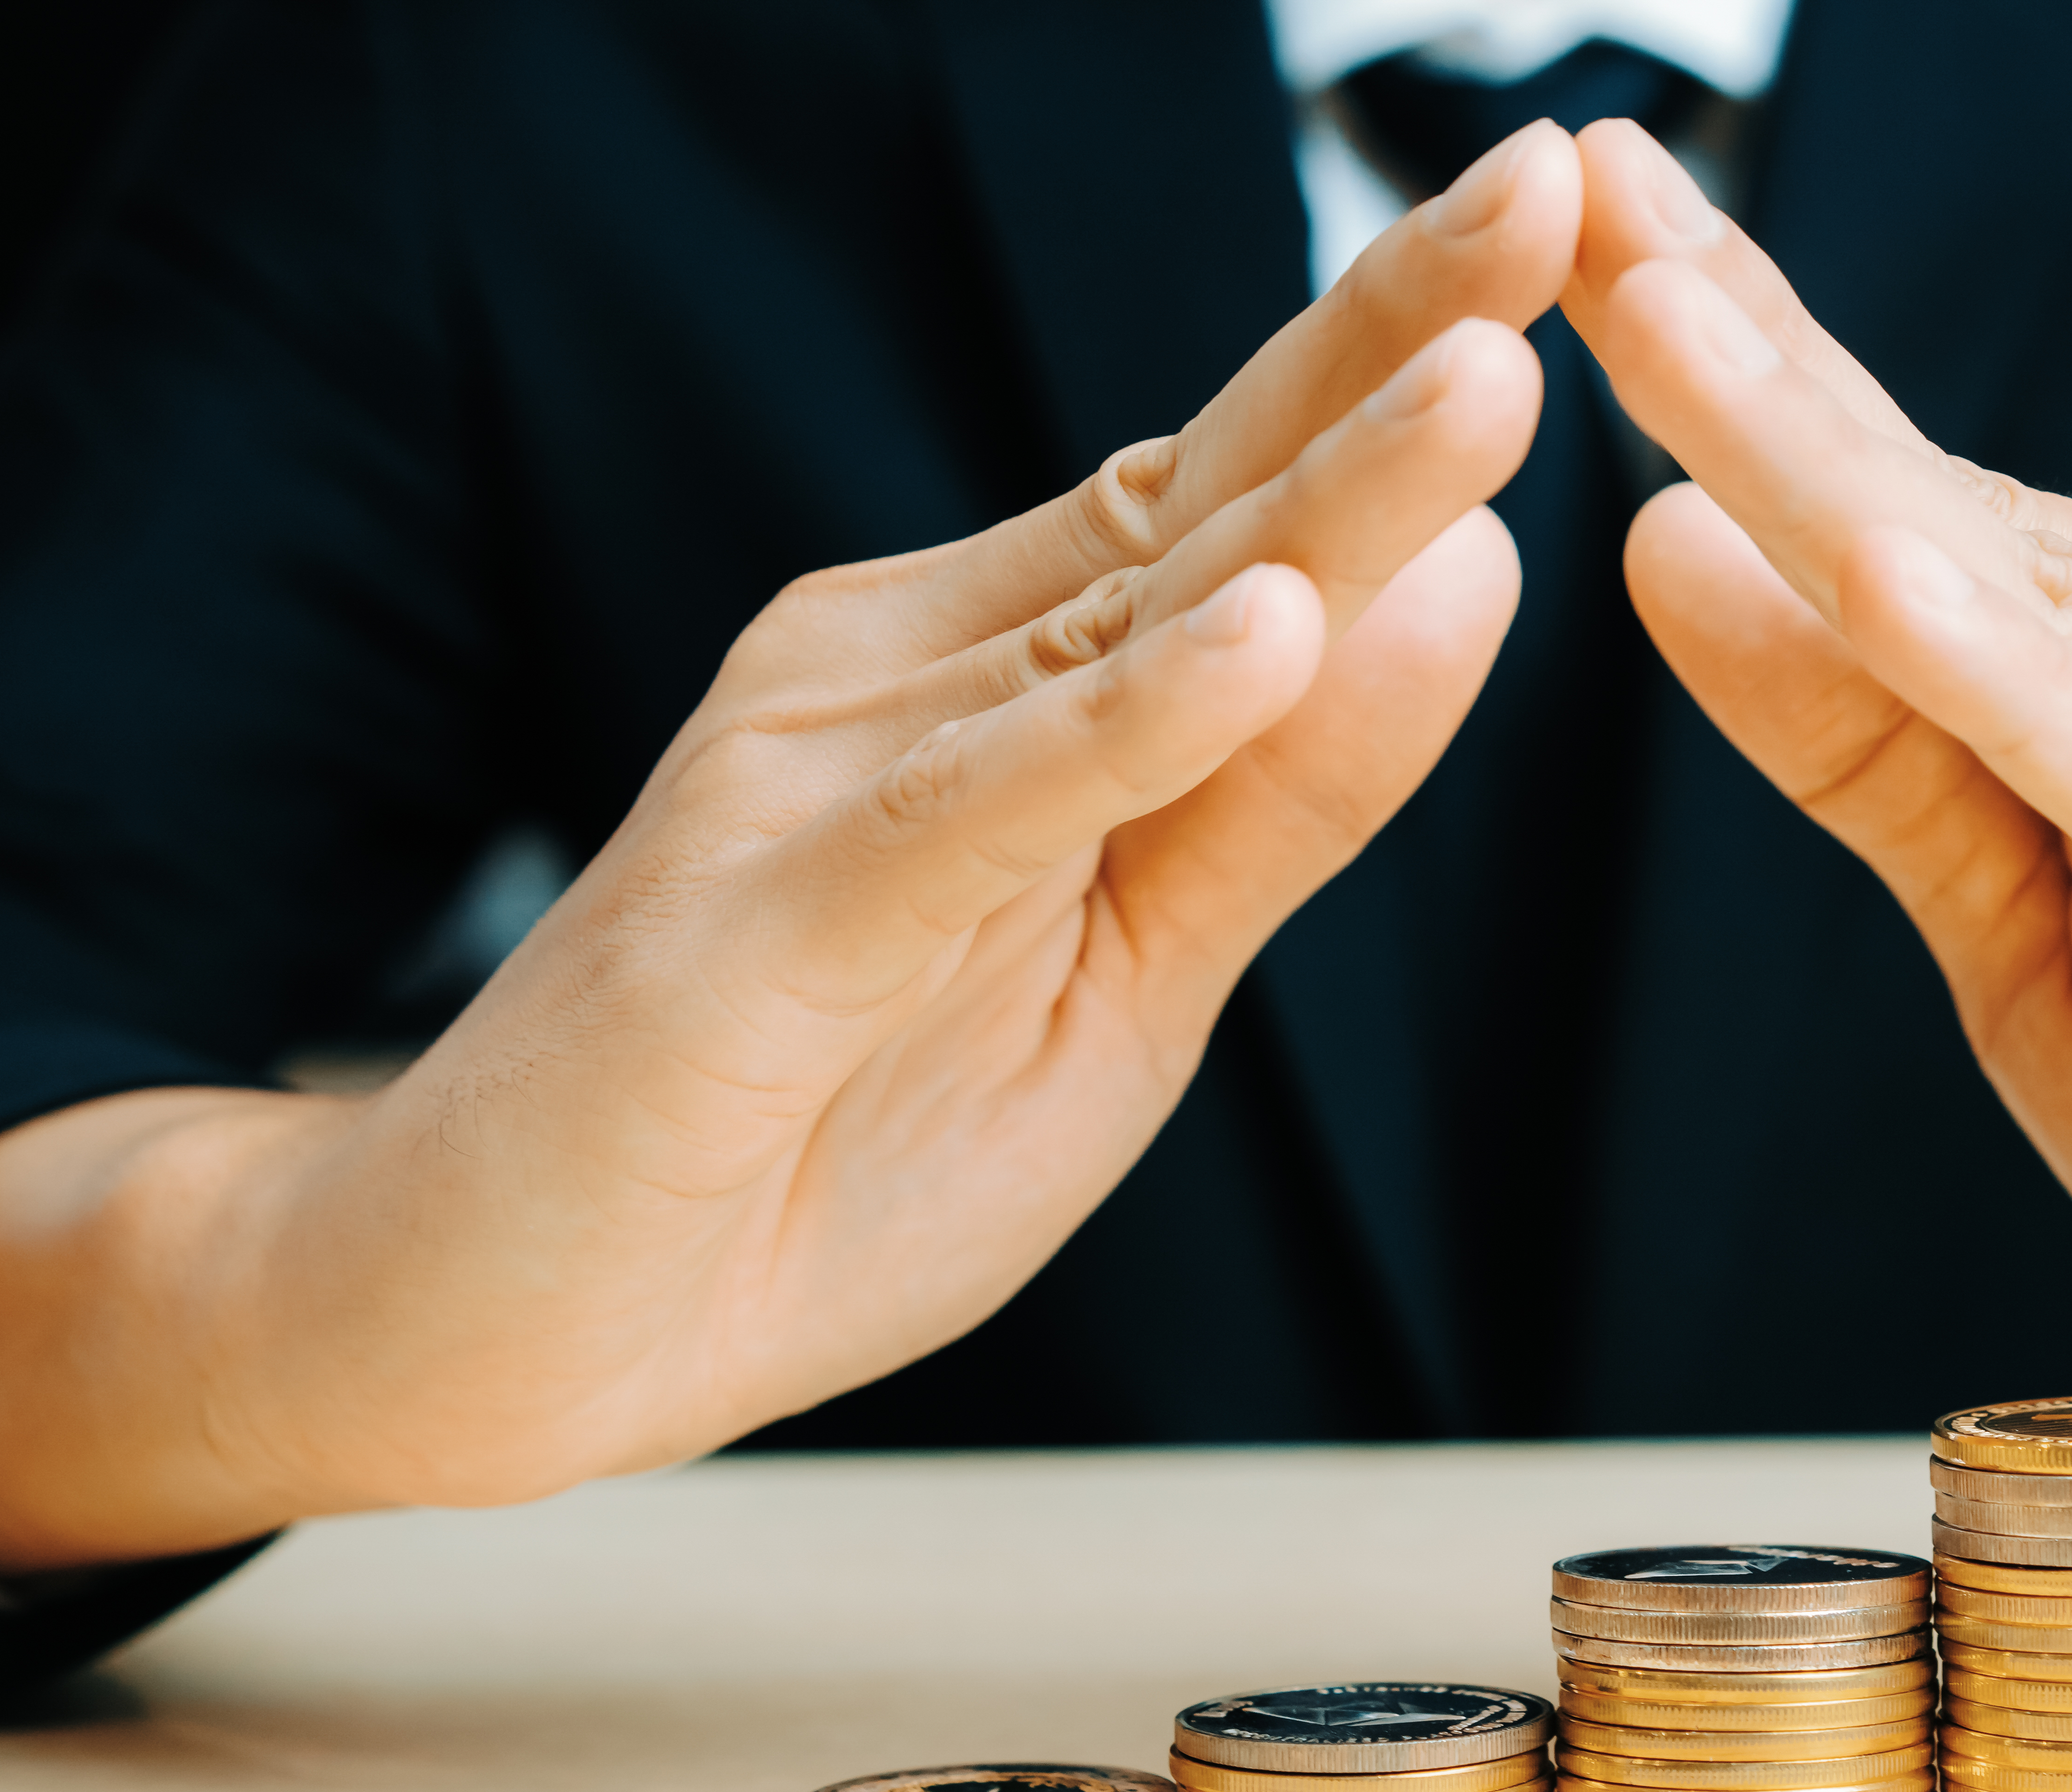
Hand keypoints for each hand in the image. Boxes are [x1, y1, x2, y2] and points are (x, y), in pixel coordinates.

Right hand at [0, 127, 1588, 1569]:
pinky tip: (1271, 633)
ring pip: (1112, 623)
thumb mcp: (1129, 991)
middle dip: (1385, 342)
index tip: (1565, 227)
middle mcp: (910, 674)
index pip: (1237, 500)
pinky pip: (976, 809)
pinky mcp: (759, 928)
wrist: (506, 1329)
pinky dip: (1124, 725)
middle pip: (1192, 497)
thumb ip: (1278, 801)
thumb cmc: (811, 1167)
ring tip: (1490, 368)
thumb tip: (1466, 577)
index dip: (1394, 365)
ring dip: (1312, 501)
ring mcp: (822, 781)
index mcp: (1007, 684)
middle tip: (1556, 181)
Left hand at [1561, 124, 2071, 1559]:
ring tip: (1651, 304)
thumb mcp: (2046, 965)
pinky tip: (1877, 577)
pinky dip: (2021, 682)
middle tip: (1577, 171)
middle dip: (1752, 350)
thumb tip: (1666, 551)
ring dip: (1826, 462)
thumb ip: (1882, 764)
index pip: (1925, 505)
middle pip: (1961, 509)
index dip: (1749, 362)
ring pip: (2039, 607)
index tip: (1585, 216)